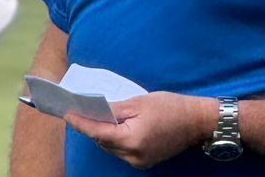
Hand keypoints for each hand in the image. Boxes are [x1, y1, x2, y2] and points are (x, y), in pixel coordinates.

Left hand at [64, 92, 212, 168]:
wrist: (197, 121)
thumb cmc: (170, 107)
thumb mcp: (140, 102)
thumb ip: (114, 109)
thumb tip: (94, 111)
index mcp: (131, 139)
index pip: (98, 132)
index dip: (81, 123)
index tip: (67, 114)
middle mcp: (133, 155)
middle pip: (103, 142)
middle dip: (92, 127)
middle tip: (81, 112)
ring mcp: (139, 161)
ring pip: (112, 148)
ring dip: (104, 134)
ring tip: (98, 118)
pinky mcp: (144, 162)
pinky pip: (122, 152)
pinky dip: (116, 140)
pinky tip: (116, 128)